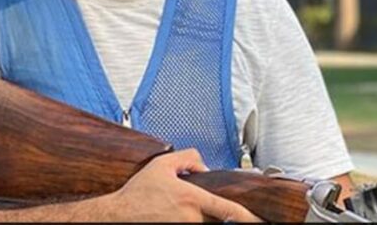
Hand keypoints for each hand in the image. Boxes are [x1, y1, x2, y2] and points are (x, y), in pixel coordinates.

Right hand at [103, 149, 261, 221]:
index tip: (259, 221)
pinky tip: (173, 213)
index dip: (247, 217)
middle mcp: (191, 218)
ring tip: (175, 207)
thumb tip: (204, 167)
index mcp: (192, 198)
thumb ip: (188, 158)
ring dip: (200, 216)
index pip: (227, 210)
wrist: (117, 215)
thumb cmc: (138, 192)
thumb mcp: (162, 164)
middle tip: (205, 205)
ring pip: (204, 224)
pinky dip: (190, 221)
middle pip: (217, 218)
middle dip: (217, 212)